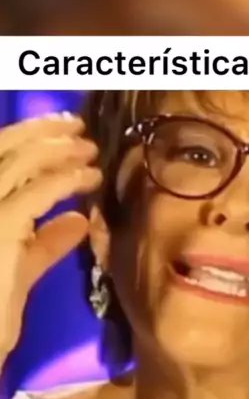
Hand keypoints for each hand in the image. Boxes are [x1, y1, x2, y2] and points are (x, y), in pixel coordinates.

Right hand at [0, 113, 101, 365]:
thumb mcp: (19, 269)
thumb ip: (45, 242)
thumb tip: (78, 219)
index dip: (27, 136)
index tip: (61, 131)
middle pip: (4, 147)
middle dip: (43, 132)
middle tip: (78, 128)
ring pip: (20, 162)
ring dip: (60, 151)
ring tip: (90, 152)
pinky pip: (36, 192)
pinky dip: (66, 180)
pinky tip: (89, 178)